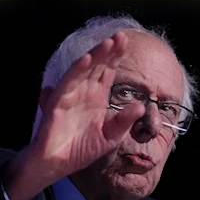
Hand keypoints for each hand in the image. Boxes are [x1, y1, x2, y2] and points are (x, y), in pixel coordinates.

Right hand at [4, 31, 143, 199]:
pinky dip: (77, 70)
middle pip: (98, 65)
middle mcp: (84, 91)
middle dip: (109, 50)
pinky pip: (68, 83)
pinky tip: (86, 59)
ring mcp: (71, 94)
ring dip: (96, 55)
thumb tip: (142, 105)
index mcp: (97, 96)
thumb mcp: (110, 136)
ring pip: (84, 69)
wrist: (57, 164)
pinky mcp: (59, 102)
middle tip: (121, 36)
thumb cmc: (82, 148)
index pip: (108, 71)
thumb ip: (125, 120)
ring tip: (108, 43)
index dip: (117, 57)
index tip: (127, 43)